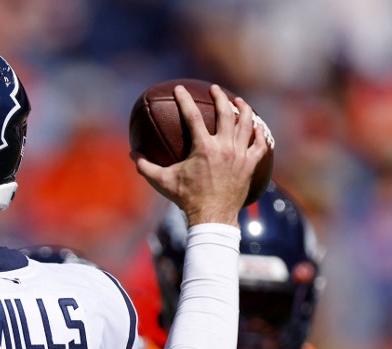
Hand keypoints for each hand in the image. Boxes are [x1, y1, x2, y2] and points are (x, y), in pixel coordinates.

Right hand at [133, 84, 268, 226]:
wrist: (213, 216)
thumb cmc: (186, 198)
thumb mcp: (163, 182)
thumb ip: (146, 167)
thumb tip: (132, 154)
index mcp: (203, 148)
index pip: (192, 116)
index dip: (184, 99)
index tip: (179, 89)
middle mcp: (224, 147)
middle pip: (226, 113)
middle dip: (220, 97)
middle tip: (215, 90)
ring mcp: (240, 155)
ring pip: (247, 124)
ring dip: (243, 109)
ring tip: (239, 102)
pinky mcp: (251, 164)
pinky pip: (259, 144)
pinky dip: (258, 133)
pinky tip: (256, 127)